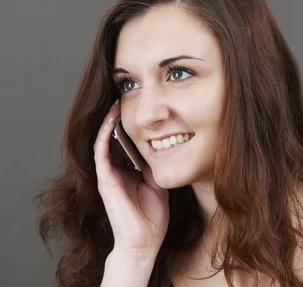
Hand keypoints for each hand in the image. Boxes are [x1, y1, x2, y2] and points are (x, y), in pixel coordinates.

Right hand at [93, 100, 168, 258]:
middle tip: (126, 97)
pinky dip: (105, 134)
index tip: (141, 107)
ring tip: (117, 102)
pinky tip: (112, 119)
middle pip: (114, 138)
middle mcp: (115, 170)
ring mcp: (108, 174)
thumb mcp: (159, 182)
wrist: (145, 240)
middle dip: (119, 118)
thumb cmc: (153, 216)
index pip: (126, 142)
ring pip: (104, 141)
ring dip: (109, 121)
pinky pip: (101, 152)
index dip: (131, 125)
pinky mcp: (105, 179)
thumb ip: (157, 164)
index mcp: (128, 171)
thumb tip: (167, 143)